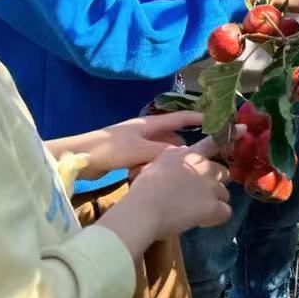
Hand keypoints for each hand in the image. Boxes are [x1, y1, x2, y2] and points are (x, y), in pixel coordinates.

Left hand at [82, 112, 205, 175]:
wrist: (81, 157)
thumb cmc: (110, 149)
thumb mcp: (140, 150)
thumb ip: (164, 153)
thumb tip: (186, 155)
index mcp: (151, 123)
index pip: (181, 118)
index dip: (199, 119)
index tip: (217, 123)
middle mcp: (147, 131)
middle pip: (172, 139)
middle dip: (181, 151)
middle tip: (195, 164)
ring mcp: (137, 144)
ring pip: (160, 154)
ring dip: (163, 163)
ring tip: (169, 175)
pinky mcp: (129, 157)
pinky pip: (148, 162)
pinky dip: (151, 169)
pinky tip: (148, 179)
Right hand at [101, 146, 231, 254]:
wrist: (144, 209)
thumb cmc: (143, 190)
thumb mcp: (156, 165)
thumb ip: (173, 160)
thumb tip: (181, 157)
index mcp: (187, 154)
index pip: (212, 142)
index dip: (230, 135)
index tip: (244, 129)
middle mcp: (203, 166)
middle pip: (222, 172)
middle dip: (214, 183)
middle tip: (198, 196)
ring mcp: (211, 186)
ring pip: (224, 193)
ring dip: (214, 202)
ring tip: (196, 211)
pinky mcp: (213, 206)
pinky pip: (225, 212)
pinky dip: (216, 218)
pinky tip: (203, 221)